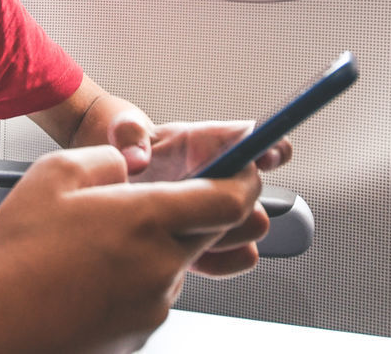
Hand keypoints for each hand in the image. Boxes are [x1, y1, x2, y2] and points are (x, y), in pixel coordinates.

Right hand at [0, 146, 261, 352]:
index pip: (231, 199)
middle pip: (210, 233)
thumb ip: (108, 159)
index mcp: (148, 221)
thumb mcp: (55, 175)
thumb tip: (133, 163)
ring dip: (158, 249)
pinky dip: (134, 281)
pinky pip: (152, 297)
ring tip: (95, 248)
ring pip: (177, 266)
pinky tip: (88, 279)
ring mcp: (152, 309)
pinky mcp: (137, 337)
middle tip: (156, 201)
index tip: (245, 168)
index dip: (245, 179)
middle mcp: (160, 268)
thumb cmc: (13, 256)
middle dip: (197, 212)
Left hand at [106, 115, 292, 277]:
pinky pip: (242, 256)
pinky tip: (186, 254)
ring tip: (181, 228)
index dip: (272, 146)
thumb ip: (128, 134)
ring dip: (223, 232)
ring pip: (254, 227)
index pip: (257, 137)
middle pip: (259, 192)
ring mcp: (225, 209)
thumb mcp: (123, 130)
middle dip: (232, 202)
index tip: (266, 159)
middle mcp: (229, 176)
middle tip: (193, 205)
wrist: (118, 182)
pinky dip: (219, 260)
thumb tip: (138, 160)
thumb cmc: (131, 148)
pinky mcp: (218, 240)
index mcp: (213, 141)